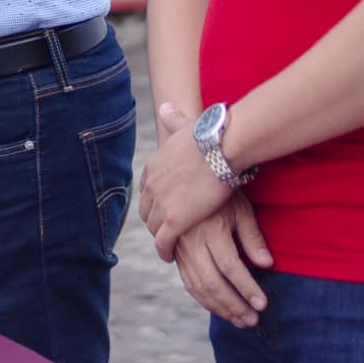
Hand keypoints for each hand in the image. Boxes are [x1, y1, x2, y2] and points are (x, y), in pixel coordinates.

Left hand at [138, 100, 233, 262]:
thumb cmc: (208, 135)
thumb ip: (172, 118)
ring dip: (159, 237)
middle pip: (146, 209)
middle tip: (163, 230)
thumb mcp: (183, 125)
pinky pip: (163, 242)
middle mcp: (152, 186)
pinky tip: (169, 257)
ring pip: (153, 228)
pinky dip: (164, 251)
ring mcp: (161, 204)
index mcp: (154, 166)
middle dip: (153, 220)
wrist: (216, 148)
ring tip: (167, 246)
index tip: (161, 207)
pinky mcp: (174, 220)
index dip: (153, 199)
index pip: (147, 188)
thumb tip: (165, 106)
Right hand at [170, 192, 273, 326]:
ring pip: (197, 285)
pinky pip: (187, 280)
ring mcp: (181, 247)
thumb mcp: (241, 208)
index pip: (231, 267)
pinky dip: (202, 298)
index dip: (247, 288)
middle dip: (233, 305)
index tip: (263, 304)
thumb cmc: (220, 191)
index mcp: (211, 230)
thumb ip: (252, 237)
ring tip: (239, 320)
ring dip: (219, 307)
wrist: (188, 174)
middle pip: (212, 281)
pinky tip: (219, 308)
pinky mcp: (175, 252)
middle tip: (252, 320)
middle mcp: (192, 241)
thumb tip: (267, 264)